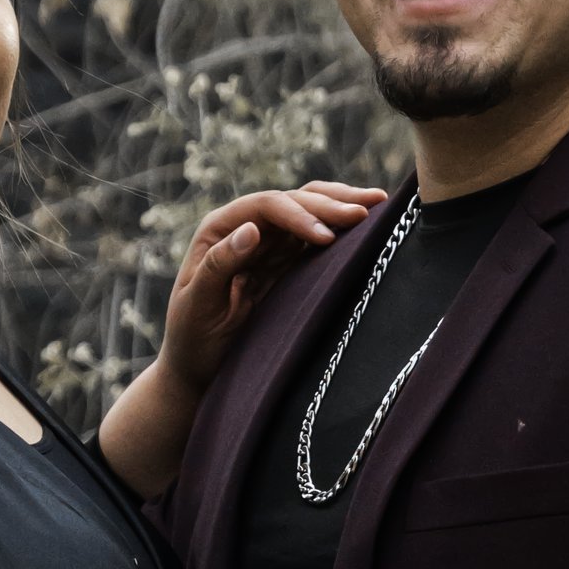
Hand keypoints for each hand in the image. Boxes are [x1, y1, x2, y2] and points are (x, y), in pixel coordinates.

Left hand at [96, 180, 385, 496]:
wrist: (196, 367)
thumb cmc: (190, 338)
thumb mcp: (198, 304)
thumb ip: (220, 264)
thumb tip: (253, 230)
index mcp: (219, 229)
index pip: (265, 207)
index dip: (299, 215)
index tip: (326, 238)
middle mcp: (245, 228)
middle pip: (293, 201)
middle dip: (330, 204)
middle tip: (369, 210)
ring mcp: (268, 244)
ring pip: (309, 212)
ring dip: (341, 206)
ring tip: (378, 204)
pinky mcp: (284, 263)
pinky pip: (314, 239)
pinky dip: (340, 231)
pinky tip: (365, 226)